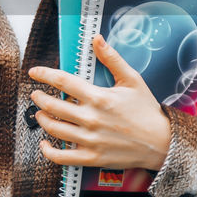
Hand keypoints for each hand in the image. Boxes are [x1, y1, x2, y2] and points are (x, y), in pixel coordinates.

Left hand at [27, 34, 172, 170]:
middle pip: (52, 105)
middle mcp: (91, 118)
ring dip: (41, 118)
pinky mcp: (92, 157)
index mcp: (99, 98)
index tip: (34, 73)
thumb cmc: (147, 111)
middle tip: (36, 94)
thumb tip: (96, 39)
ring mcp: (90, 140)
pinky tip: (45, 142)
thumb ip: (112, 59)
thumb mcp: (132, 80)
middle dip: (39, 98)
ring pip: (53, 128)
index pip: (62, 81)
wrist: (162, 143)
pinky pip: (61, 157)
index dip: (44, 74)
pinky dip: (47, 150)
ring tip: (40, 112)